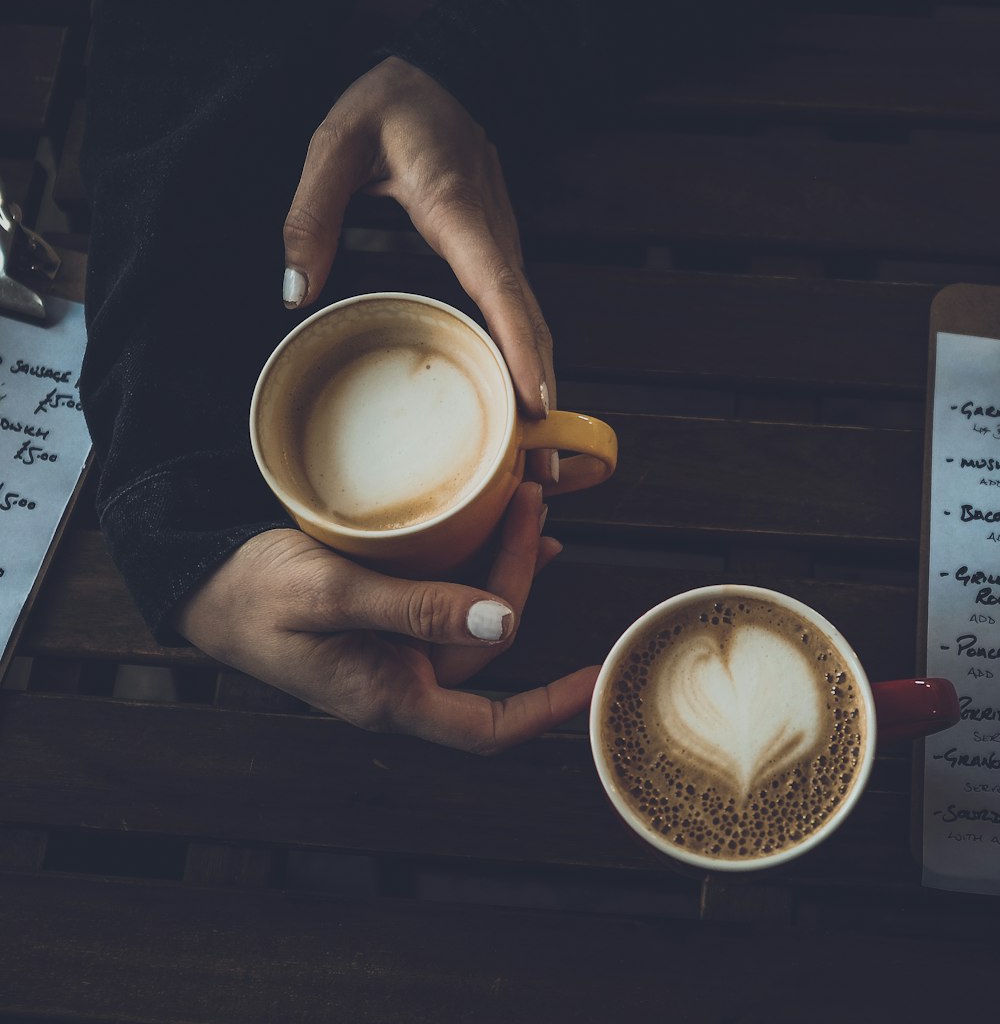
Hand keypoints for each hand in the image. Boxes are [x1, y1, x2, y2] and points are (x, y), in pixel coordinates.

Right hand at [173, 484, 597, 752]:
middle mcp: (399, 679)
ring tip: (528, 511)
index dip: (550, 707)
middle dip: (520, 580)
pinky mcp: (382, 618)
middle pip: (488, 645)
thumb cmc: (253, 593)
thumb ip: (415, 610)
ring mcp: (391, 649)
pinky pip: (445, 598)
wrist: (200, 581)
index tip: (596, 677)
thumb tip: (503, 628)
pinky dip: (474, 565)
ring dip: (504, 570)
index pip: (490, 727)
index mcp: (390, 694)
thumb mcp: (331, 595)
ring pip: (471, 618)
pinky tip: (494, 530)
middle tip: (531, 507)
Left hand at [282, 55, 558, 482]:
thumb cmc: (393, 103)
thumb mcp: (335, 144)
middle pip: (528, 323)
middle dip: (539, 392)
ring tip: (534, 455)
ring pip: (528, 324)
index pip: (499, 288)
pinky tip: (512, 402)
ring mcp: (500, 247)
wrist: (448, 72)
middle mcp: (492, 237)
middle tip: (540, 468)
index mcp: (456, 211)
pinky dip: (521, 360)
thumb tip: (294, 293)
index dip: (521, 348)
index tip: (536, 405)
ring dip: (535, 385)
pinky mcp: (494, 256)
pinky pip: (513, 315)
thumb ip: (310, 213)